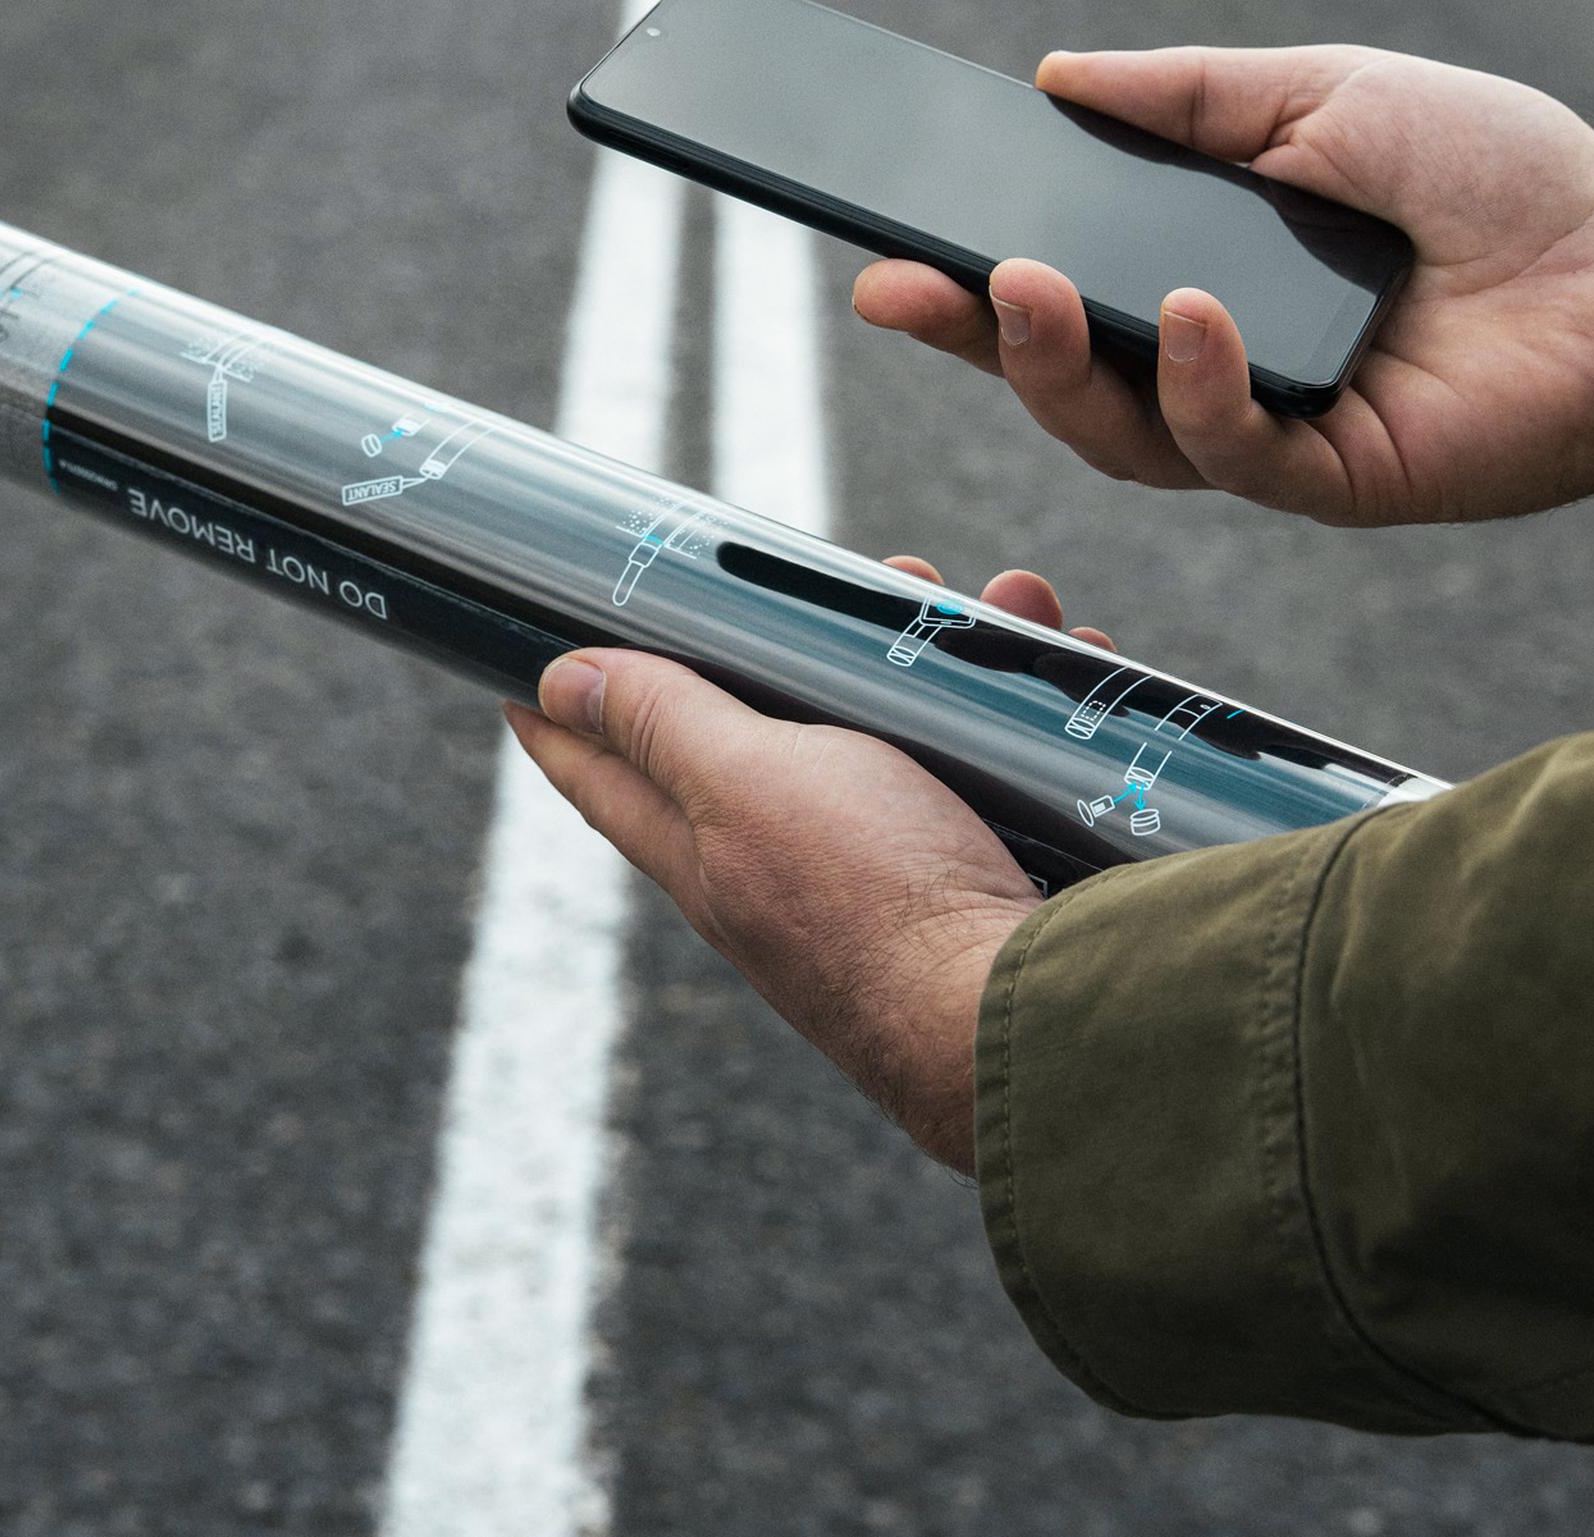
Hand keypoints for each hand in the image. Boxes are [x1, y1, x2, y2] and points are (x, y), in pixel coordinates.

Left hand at [502, 557, 1091, 1172]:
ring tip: (991, 607)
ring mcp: (885, 879)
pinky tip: (1070, 662)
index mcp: (707, 852)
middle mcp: (786, 870)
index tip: (523, 666)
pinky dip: (1023, 712)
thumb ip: (664, 727)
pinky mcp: (979, 879)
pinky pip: (995, 770)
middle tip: (858, 575)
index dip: (562, 717)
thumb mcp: (748, 784)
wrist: (1031, 1017)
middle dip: (808, 641)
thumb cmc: (875, 898)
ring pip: (901, 735)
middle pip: (772, 730)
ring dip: (941, 661)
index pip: (605, 773)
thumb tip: (557, 684)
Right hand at [851, 44, 1593, 526]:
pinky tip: (1197, 319)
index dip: (966, 282)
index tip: (887, 247)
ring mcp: (1276, 433)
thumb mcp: (1323, 92)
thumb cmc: (1502, 171)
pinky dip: (1201, 389)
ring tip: (1023, 288)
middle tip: (903, 286)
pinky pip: (1238, 457)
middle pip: (1059, 377)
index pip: (1059, 291)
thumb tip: (1056, 76)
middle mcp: (1221, 366)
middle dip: (969, 338)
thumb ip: (1191, 96)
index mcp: (1205, 275)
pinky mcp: (1343, 481)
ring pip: (1124, 435)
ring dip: (1057, 368)